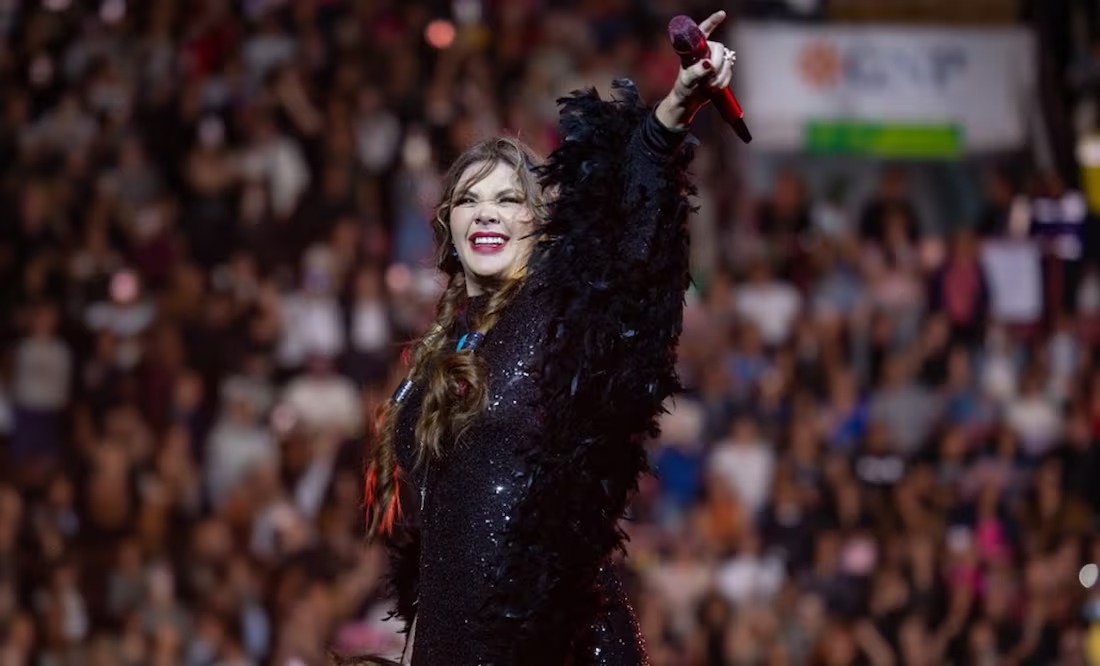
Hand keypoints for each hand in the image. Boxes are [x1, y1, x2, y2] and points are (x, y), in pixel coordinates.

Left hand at [655, 11, 735, 129]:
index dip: (713, 21)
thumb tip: (708, 64)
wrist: (689, 100)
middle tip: (709, 76)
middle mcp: (706, 51)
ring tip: (708, 85)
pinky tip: (714, 86)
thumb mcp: (687, 80)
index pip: (703, 31)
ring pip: (727, 61)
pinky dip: (724, 80)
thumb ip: (696, 72)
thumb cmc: (683, 88)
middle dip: (717, 63)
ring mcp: (715, 60)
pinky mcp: (721, 69)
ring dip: (720, 76)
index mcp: (694, 49)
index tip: (722, 14)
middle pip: (720, 48)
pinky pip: (730, 71)